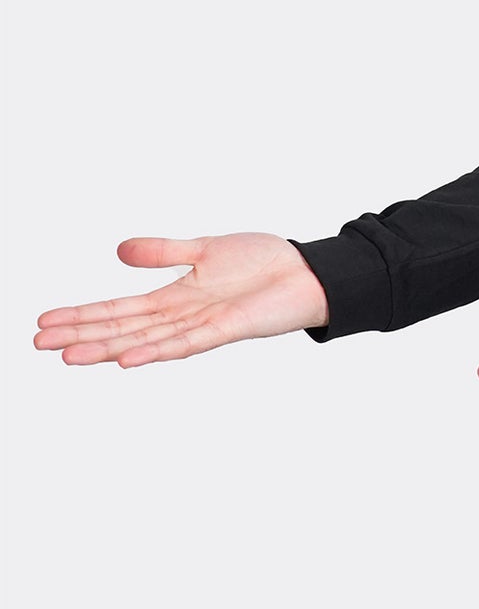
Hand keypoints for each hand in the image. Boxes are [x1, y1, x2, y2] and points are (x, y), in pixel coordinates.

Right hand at [33, 234, 330, 366]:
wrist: (308, 272)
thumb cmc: (262, 263)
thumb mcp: (204, 248)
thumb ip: (163, 251)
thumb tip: (118, 251)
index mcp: (175, 298)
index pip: (118, 308)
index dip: (82, 314)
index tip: (43, 321)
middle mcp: (182, 316)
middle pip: (123, 328)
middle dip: (81, 335)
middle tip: (39, 345)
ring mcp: (202, 326)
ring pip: (145, 341)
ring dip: (107, 349)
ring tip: (70, 357)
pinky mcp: (227, 329)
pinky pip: (186, 344)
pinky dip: (156, 352)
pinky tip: (128, 360)